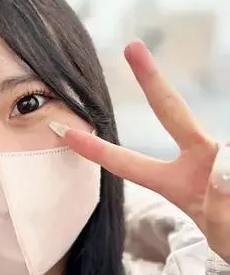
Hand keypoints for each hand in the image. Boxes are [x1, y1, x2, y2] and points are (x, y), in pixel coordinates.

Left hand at [54, 40, 228, 263]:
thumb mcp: (220, 228)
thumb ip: (220, 203)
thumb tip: (223, 165)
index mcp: (174, 180)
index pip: (127, 163)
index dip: (94, 149)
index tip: (60, 130)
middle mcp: (199, 157)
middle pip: (172, 112)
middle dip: (151, 80)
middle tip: (132, 47)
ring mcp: (223, 153)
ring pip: (226, 159)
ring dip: (229, 189)